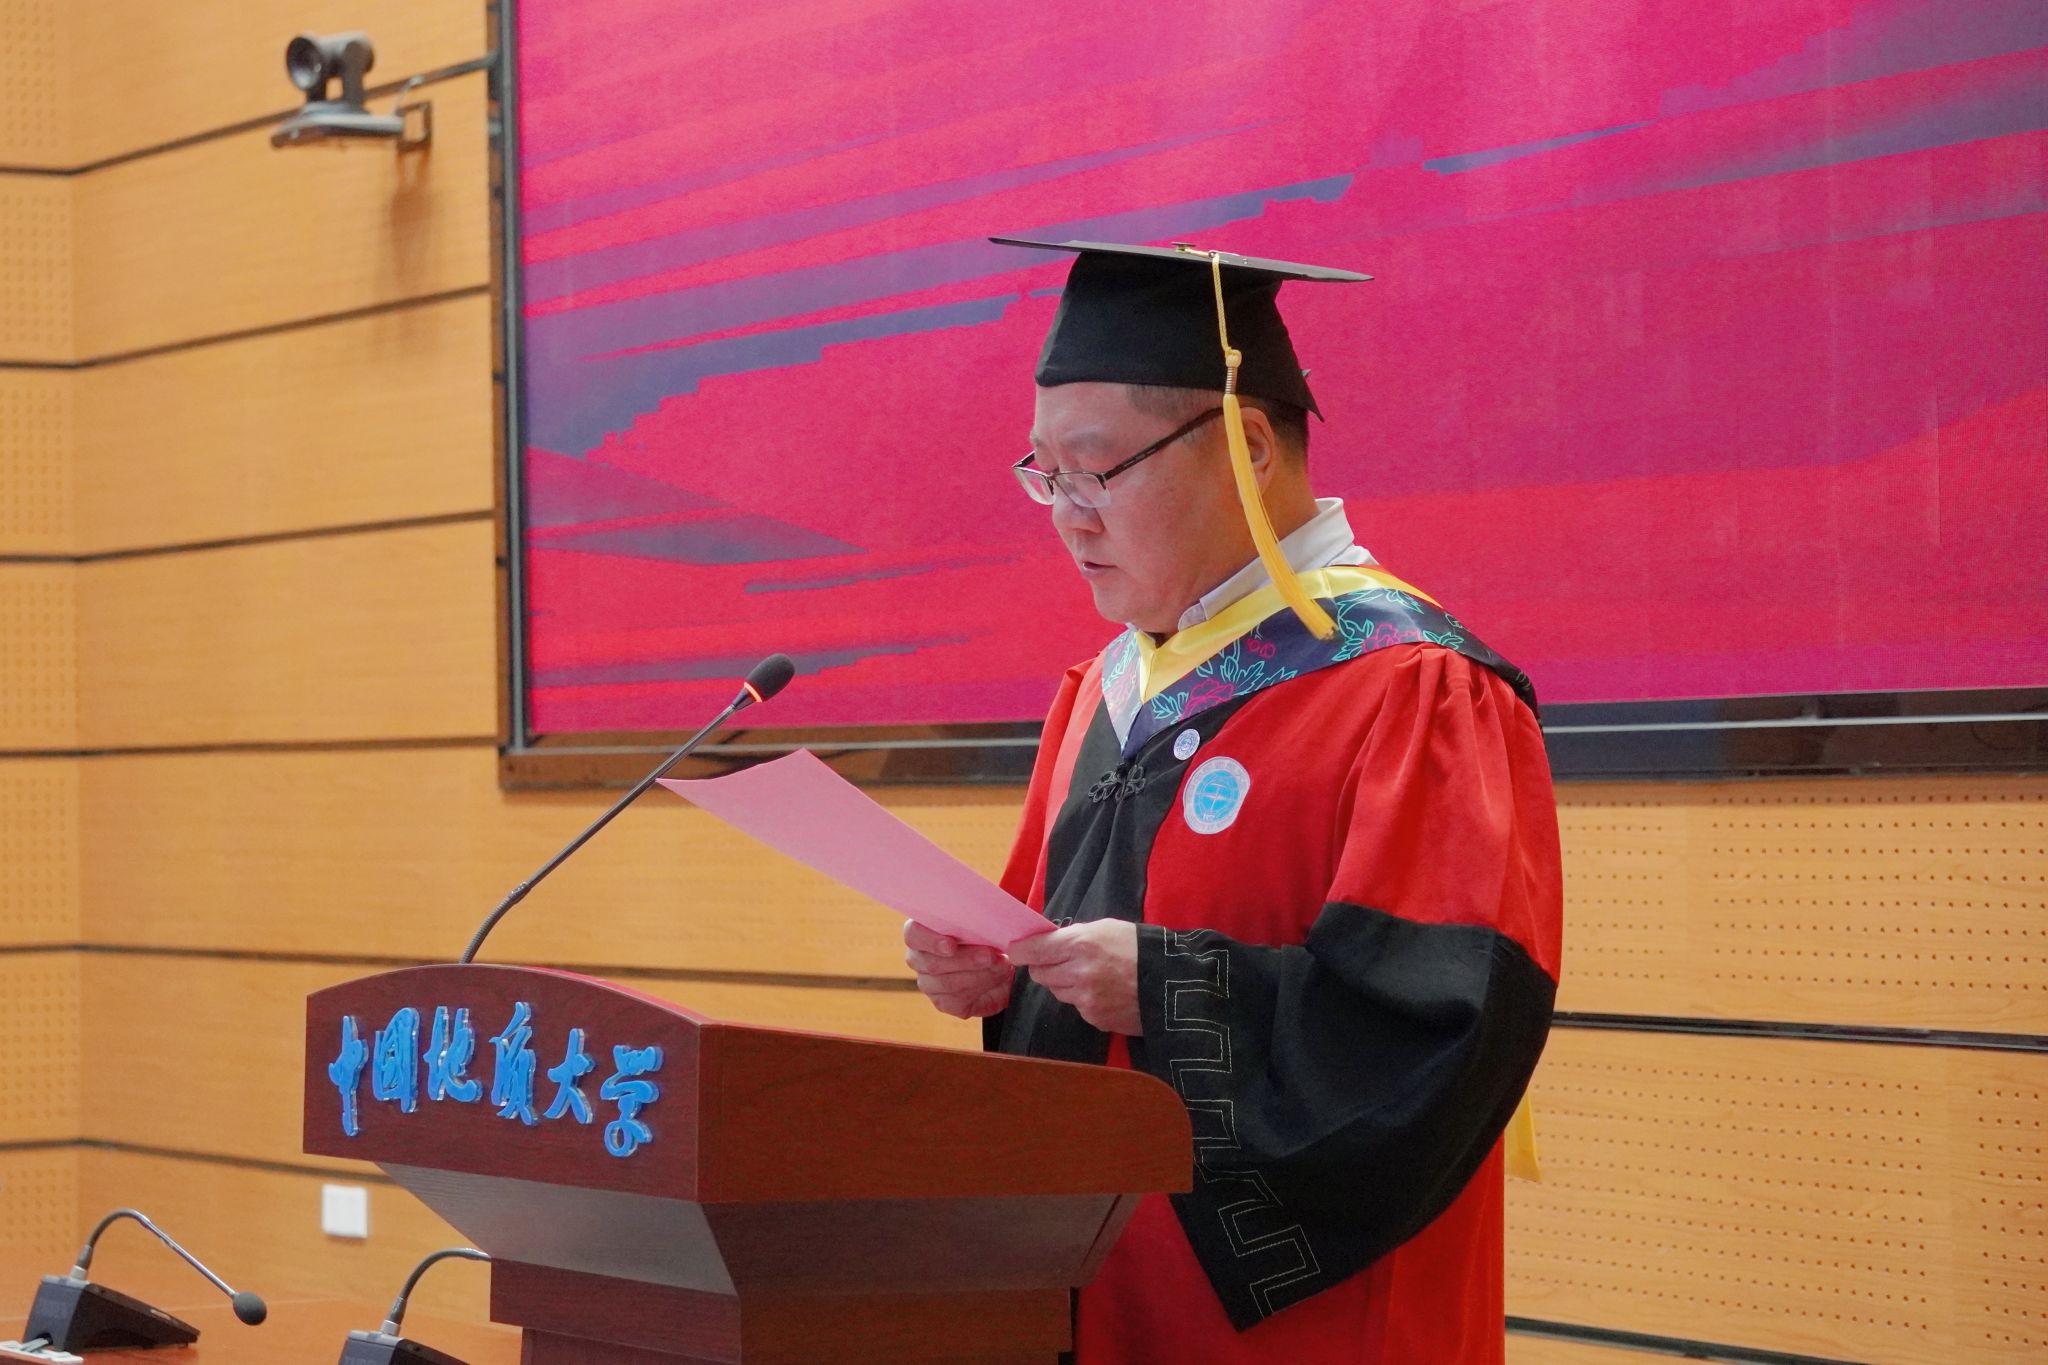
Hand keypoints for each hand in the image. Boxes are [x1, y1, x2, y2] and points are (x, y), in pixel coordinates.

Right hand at [903, 920, 1012, 1018]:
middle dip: (966, 959)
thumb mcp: (987, 922)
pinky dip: (980, 990)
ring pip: (946, 983)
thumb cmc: (990, 936)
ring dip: (979, 974)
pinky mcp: (942, 1002)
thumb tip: (995, 925)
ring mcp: (928, 982)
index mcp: (922, 931)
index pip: (913, 933)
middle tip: (991, 955)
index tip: (951, 944)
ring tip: (1002, 965)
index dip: (930, 939)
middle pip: (932, 963)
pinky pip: (956, 1000)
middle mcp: (919, 958)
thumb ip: (983, 920)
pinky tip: (995, 980)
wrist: (1002, 965)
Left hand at [1005, 920, 1139, 1035]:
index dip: (1021, 951)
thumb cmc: (1138, 947)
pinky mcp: (1095, 1018)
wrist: (1172, 982)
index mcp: (1081, 944)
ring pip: (1057, 992)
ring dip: (1066, 984)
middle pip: (1041, 974)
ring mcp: (1086, 1000)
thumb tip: (1044, 943)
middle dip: (1047, 967)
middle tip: (1063, 961)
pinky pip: (1077, 1007)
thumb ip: (1072, 936)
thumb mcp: (1105, 928)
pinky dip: (1084, 1000)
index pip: (1034, 950)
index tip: (1016, 951)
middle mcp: (1079, 973)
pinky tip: (1105, 992)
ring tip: (1092, 975)